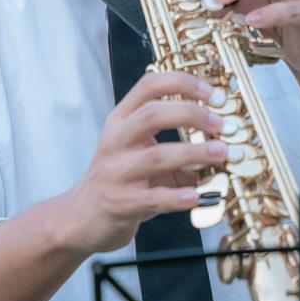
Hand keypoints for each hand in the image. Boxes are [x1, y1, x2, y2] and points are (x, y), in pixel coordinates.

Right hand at [51, 71, 227, 256]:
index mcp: (120, 121)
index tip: (210, 93)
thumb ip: (171, 144)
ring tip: (219, 154)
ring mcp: (115, 172)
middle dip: (191, 114)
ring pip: (156, 156)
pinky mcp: (119, 202)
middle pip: (151, 114)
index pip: (148, 86)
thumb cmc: (116, 180)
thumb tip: (218, 145)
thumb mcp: (135, 151)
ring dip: (193, 153)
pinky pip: (152, 198)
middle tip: (219, 124)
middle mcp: (115, 141)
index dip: (181, 83)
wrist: (80, 217)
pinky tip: (195, 196)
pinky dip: (177, 197)